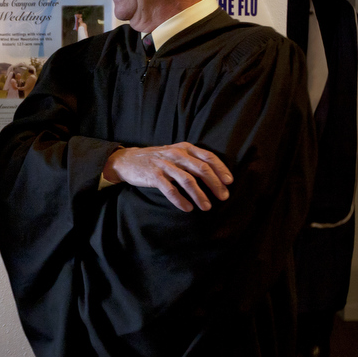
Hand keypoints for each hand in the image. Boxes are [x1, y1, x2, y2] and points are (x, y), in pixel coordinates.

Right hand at [103, 143, 232, 211]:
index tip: (229, 182)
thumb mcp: (175, 153)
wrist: (127, 160)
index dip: (221, 169)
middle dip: (215, 184)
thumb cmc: (156, 159)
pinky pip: (170, 190)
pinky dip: (180, 200)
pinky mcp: (154, 176)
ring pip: (188, 180)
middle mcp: (176, 154)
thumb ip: (191, 160)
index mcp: (184, 148)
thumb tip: (214, 176)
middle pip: (201, 169)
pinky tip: (187, 208)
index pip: (208, 157)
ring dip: (199, 195)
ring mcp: (165, 165)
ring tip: (206, 207)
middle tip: (223, 197)